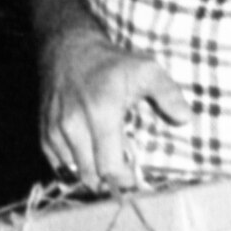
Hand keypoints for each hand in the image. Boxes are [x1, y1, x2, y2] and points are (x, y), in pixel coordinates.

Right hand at [39, 26, 189, 191]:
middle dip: (110, 180)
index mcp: (102, 112)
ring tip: (106, 161)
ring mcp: (56, 131)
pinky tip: (89, 155)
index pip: (110, 167)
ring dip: (92, 174)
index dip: (125, 178)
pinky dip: (75, 167)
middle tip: (124, 171)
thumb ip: (168, 94)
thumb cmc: (111, 63)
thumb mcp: (146, 70)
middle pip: (92, 176)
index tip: (136, 175)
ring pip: (74, 173)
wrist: (68, 50)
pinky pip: (59, 166)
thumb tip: (186, 118)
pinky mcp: (44, 134)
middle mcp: (74, 125)